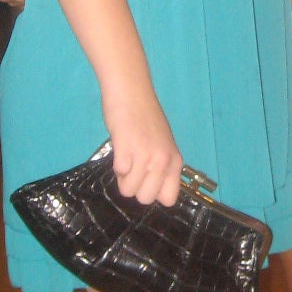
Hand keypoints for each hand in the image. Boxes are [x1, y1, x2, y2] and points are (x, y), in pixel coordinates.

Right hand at [102, 84, 183, 205]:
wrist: (131, 93)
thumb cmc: (145, 118)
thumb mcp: (163, 145)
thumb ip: (161, 166)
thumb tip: (151, 190)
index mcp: (175, 162)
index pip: (169, 198)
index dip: (154, 193)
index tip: (146, 181)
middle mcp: (163, 162)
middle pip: (146, 199)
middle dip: (135, 188)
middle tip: (133, 167)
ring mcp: (145, 156)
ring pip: (129, 190)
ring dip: (123, 177)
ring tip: (126, 157)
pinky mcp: (126, 150)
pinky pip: (118, 173)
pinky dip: (116, 165)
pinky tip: (120, 149)